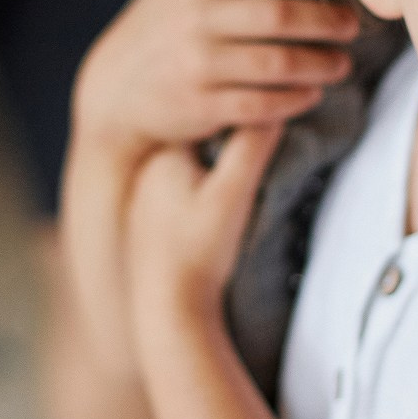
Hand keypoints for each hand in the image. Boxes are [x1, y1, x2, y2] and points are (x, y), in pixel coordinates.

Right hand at [74, 0, 358, 161]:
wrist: (111, 98)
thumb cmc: (153, 34)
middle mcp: (193, 20)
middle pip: (275, 13)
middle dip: (324, 19)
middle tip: (352, 23)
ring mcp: (198, 65)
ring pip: (277, 62)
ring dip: (320, 63)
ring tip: (342, 63)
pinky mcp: (203, 106)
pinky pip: (263, 104)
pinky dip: (296, 99)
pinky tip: (313, 93)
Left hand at [125, 122, 284, 318]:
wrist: (167, 310)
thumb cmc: (198, 254)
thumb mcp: (233, 195)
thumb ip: (252, 147)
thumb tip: (273, 108)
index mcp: (164, 152)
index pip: (210, 113)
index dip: (244, 114)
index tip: (270, 126)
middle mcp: (147, 168)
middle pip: (200, 136)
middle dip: (231, 138)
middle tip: (267, 150)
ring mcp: (144, 195)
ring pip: (191, 163)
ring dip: (218, 164)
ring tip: (242, 185)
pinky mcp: (149, 220)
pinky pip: (182, 188)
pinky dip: (202, 188)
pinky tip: (215, 211)